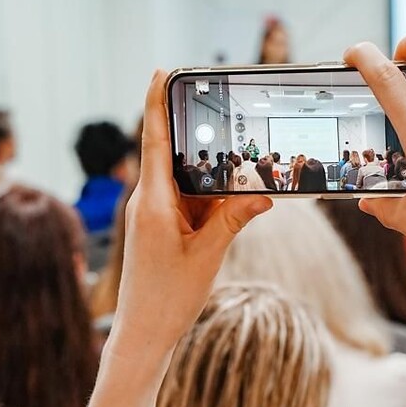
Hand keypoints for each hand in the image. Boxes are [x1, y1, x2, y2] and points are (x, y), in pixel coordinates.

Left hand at [114, 71, 271, 353]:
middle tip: (226, 117)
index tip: (161, 71)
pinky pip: (186, 201)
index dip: (157, 103)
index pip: (154, 140)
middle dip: (200, 139)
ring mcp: (151, 216)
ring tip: (239, 168)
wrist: (142, 335)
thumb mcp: (208, 256)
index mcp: (152, 202)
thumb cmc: (168, 299)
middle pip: (173, 155)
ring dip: (209, 176)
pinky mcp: (159, 229)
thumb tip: (262, 194)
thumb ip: (233, 220)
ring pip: (184, 180)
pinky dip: (206, 198)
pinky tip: (230, 202)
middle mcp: (147, 203)